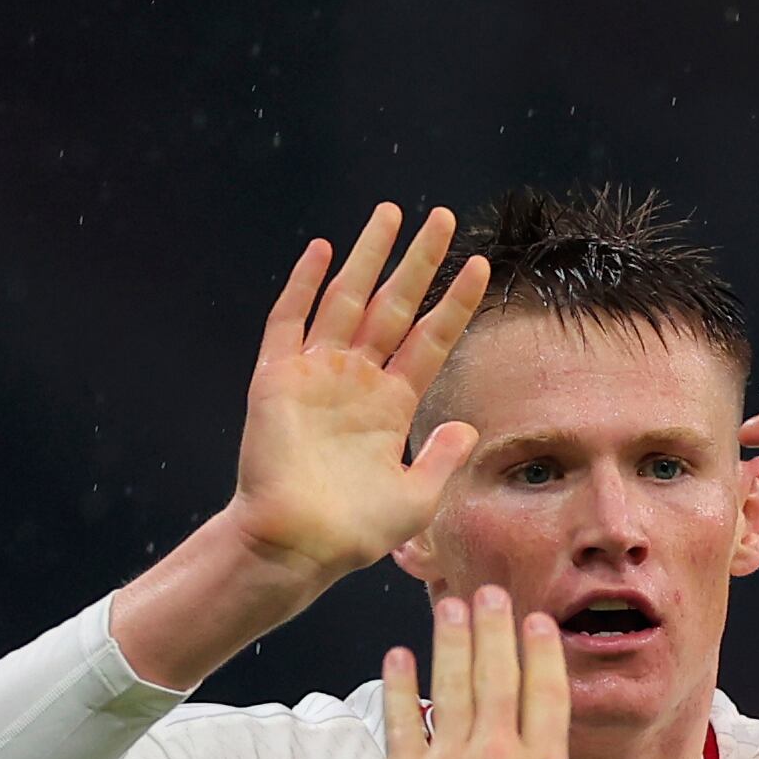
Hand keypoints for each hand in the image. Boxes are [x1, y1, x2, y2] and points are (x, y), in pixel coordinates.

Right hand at [223, 203, 490, 584]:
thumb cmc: (353, 532)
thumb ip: (441, 459)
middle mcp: (357, 380)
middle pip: (395, 306)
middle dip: (419, 261)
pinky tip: (323, 251)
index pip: (432, 340)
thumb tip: (467, 426)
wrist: (296, 545)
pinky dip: (303, 285)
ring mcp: (316, 374)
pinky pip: (289, 321)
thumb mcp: (415, 498)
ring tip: (391, 213)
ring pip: (347, 300)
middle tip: (444, 217)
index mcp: (392, 404)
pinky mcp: (277, 378)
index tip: (481, 266)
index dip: (456, 303)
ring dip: (368, 257)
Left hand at [379, 589, 640, 758]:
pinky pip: (402, 720)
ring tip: (448, 605)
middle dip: (494, 629)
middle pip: (496, 677)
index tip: (536, 619)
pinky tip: (398, 655)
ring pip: (450, 686)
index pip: (545, 695)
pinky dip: (399, 686)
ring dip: (450, 642)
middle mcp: (495, 753)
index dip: (542, 653)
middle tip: (488, 591)